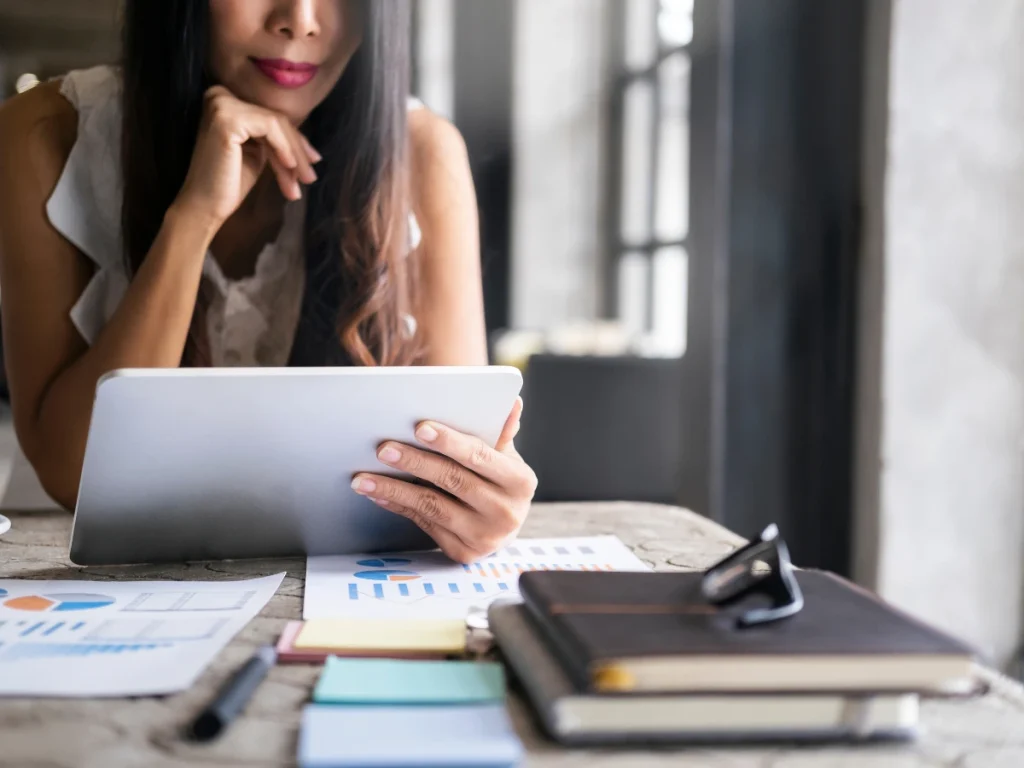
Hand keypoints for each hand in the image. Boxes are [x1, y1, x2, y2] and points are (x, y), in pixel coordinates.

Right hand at [174, 86, 320, 227]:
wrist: (204, 206)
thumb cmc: (229, 183)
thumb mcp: (258, 154)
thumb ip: (275, 140)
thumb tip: (309, 147)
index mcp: (226, 102)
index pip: (270, 117)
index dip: (295, 141)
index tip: (313, 162)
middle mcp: (220, 96)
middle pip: (275, 119)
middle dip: (297, 150)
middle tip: (310, 177)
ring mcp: (222, 104)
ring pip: (276, 124)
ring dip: (294, 155)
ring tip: (302, 181)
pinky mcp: (227, 117)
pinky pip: (270, 127)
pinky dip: (285, 148)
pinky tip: (290, 167)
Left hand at [351, 398, 537, 563]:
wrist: (504, 527)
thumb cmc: (499, 481)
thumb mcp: (505, 457)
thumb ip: (501, 432)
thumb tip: (512, 402)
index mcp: (519, 482)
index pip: (480, 456)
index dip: (450, 442)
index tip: (420, 428)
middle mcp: (506, 513)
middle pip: (452, 480)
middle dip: (414, 462)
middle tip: (383, 448)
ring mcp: (484, 537)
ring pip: (431, 506)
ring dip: (394, 489)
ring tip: (363, 477)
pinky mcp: (463, 553)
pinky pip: (423, 523)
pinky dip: (398, 506)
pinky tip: (378, 493)